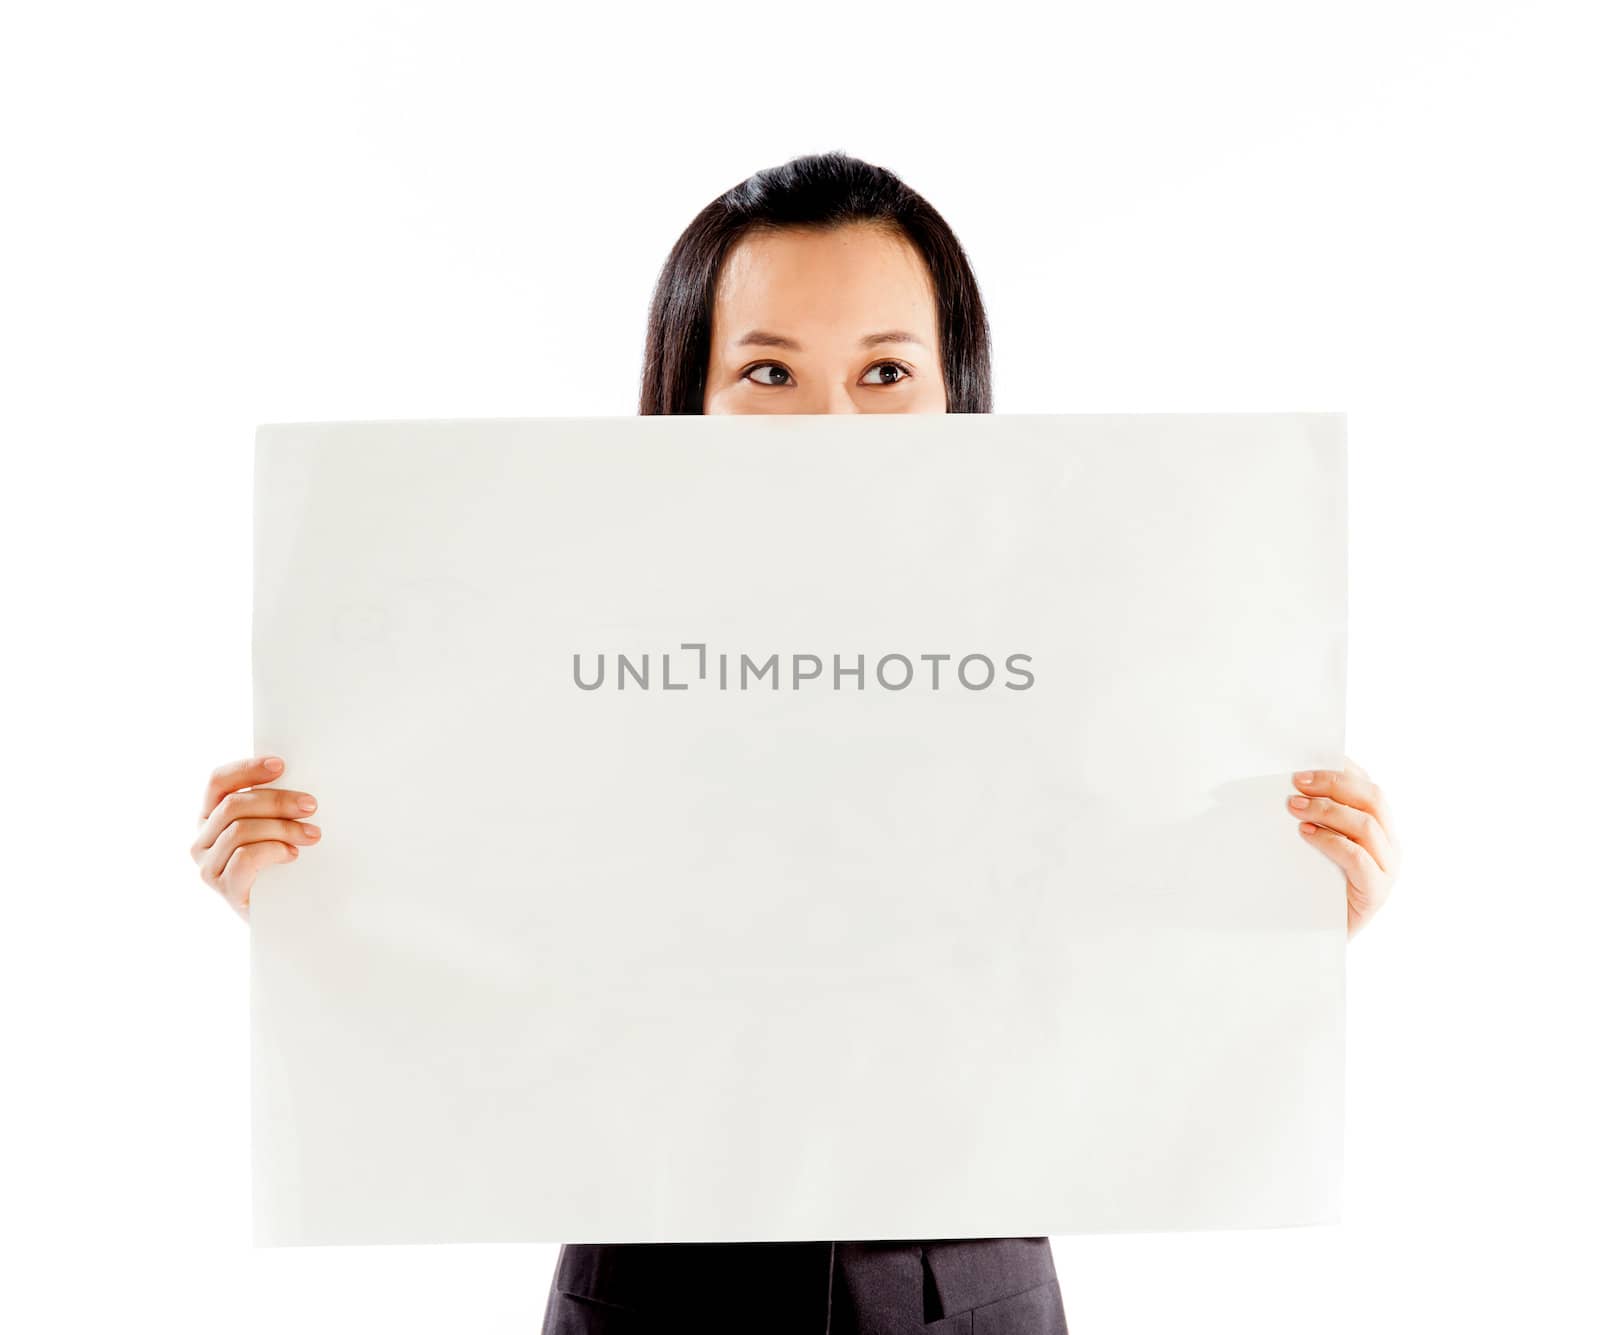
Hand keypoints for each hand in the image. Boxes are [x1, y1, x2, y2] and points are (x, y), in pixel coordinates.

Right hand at [191, 756, 320, 920]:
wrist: (288, 917)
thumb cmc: (281, 866)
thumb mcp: (272, 829)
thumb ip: (270, 807)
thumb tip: (295, 778)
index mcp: (209, 818)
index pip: (217, 782)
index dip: (247, 769)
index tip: (281, 765)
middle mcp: (201, 841)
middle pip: (234, 805)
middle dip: (277, 801)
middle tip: (311, 805)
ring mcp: (209, 867)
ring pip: (240, 830)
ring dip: (283, 827)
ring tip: (312, 835)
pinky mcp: (224, 890)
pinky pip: (245, 858)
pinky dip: (273, 850)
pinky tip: (292, 854)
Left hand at [1286, 757, 1400, 938]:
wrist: (1319, 939)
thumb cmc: (1314, 888)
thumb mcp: (1315, 847)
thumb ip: (1315, 819)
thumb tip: (1289, 787)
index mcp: (1380, 828)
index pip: (1368, 786)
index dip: (1343, 769)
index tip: (1310, 759)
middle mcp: (1390, 845)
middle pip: (1372, 798)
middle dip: (1333, 783)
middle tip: (1297, 781)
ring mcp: (1387, 868)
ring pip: (1367, 824)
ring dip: (1327, 809)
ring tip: (1293, 806)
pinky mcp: (1376, 892)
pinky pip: (1358, 857)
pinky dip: (1330, 840)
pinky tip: (1305, 833)